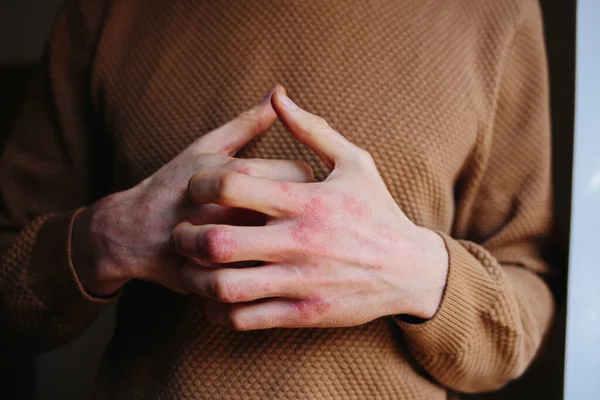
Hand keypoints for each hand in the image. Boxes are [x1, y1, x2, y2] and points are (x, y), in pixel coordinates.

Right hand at [72, 86, 313, 295]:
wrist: (130, 235)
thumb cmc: (172, 186)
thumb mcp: (205, 147)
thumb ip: (247, 122)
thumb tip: (279, 94)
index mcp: (240, 174)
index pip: (303, 173)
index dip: (301, 180)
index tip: (289, 186)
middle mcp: (241, 210)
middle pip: (301, 209)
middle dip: (297, 210)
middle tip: (284, 212)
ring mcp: (234, 248)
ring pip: (289, 243)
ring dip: (285, 239)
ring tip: (271, 234)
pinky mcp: (226, 277)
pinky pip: (270, 273)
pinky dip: (270, 266)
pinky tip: (259, 259)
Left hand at [171, 91, 448, 329]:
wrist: (410, 270)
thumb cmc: (377, 211)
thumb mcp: (355, 162)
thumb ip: (313, 129)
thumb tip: (277, 96)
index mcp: (306, 201)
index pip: (232, 187)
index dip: (201, 184)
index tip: (197, 188)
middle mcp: (299, 242)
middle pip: (218, 242)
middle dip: (187, 236)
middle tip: (182, 231)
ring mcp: (300, 282)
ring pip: (225, 287)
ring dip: (196, 277)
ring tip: (192, 266)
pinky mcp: (303, 313)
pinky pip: (246, 319)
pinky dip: (218, 312)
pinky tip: (214, 298)